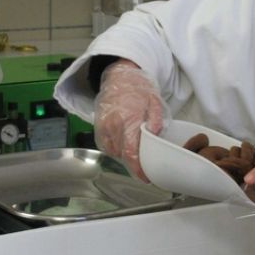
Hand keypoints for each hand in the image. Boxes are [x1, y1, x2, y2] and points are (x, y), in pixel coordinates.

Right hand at [93, 59, 164, 180]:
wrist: (120, 77)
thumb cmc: (139, 90)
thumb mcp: (155, 101)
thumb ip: (156, 119)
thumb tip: (155, 135)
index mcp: (129, 118)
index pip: (131, 152)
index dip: (138, 169)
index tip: (146, 178)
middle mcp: (113, 124)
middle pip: (123, 155)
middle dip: (134, 163)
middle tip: (146, 164)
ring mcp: (103, 126)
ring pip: (114, 152)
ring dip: (125, 155)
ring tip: (135, 148)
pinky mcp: (98, 127)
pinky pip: (107, 146)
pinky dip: (116, 148)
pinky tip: (124, 142)